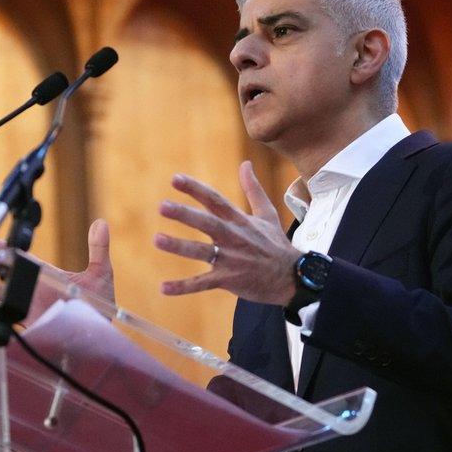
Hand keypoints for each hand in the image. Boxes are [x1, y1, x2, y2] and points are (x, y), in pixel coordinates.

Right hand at [0, 219, 115, 323]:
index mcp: (48, 274)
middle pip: (7, 276)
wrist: (104, 331)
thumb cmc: (102, 303)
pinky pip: (10, 316)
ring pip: (4, 296)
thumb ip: (98, 249)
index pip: (22, 260)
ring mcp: (33, 306)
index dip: (5, 251)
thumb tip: (101, 223)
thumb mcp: (101, 273)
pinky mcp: (34, 323)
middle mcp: (37, 289)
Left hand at [154, 161, 301, 304]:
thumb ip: (253, 188)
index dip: (195, 189)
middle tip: (162, 206)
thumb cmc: (276, 244)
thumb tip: (246, 163)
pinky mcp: (229, 280)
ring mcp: (231, 259)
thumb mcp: (267, 213)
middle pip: (206, 223)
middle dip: (185, 214)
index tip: (174, 179)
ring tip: (157, 239)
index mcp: (239, 220)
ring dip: (179, 246)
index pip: (215, 200)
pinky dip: (183, 287)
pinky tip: (163, 288)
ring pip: (202, 252)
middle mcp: (233, 237)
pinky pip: (203, 284)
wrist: (293, 277)